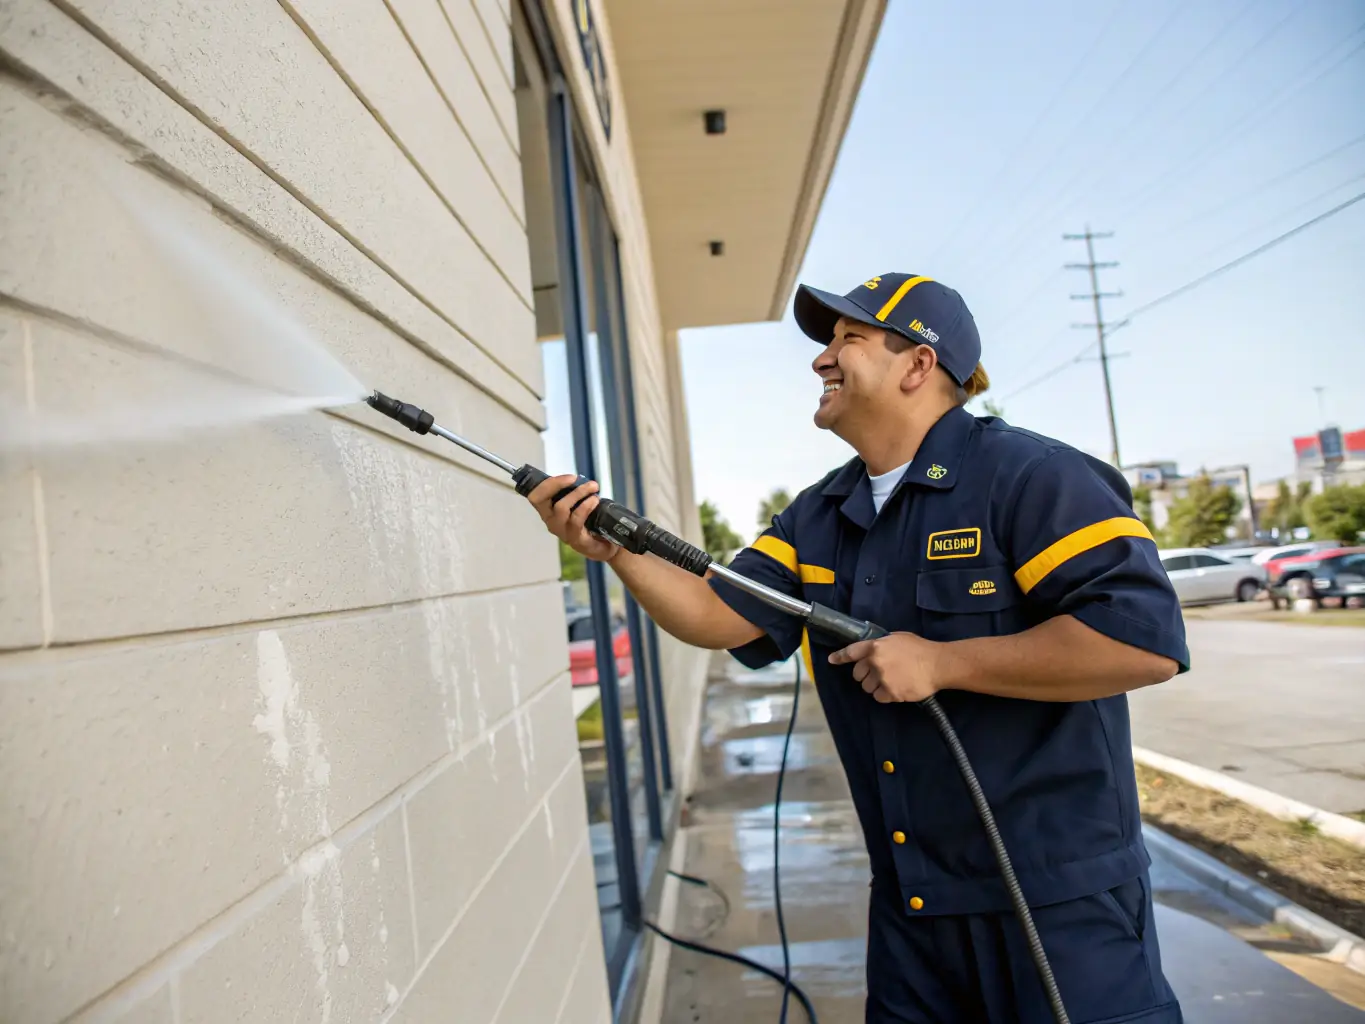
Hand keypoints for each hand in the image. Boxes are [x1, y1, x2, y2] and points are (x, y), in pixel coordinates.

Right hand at [526, 474, 618, 563]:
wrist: (606, 545)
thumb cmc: (590, 523)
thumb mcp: (578, 506)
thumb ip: (573, 494)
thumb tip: (578, 478)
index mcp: (549, 511)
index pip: (535, 495)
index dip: (548, 483)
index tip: (568, 477)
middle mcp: (551, 522)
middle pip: (541, 500)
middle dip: (557, 484)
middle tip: (576, 478)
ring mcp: (562, 532)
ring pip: (561, 507)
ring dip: (578, 493)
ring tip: (593, 488)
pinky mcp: (575, 540)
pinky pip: (576, 520)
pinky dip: (586, 506)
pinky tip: (595, 501)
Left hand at [828, 632, 943, 703]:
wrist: (938, 664)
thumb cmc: (920, 649)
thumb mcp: (897, 638)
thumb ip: (882, 644)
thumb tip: (873, 649)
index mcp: (876, 646)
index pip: (851, 652)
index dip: (840, 657)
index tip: (832, 660)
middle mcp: (876, 662)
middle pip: (857, 674)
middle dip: (865, 675)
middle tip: (879, 674)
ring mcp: (882, 678)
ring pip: (867, 688)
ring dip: (876, 686)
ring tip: (892, 681)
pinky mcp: (891, 693)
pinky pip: (879, 698)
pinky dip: (885, 695)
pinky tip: (897, 689)